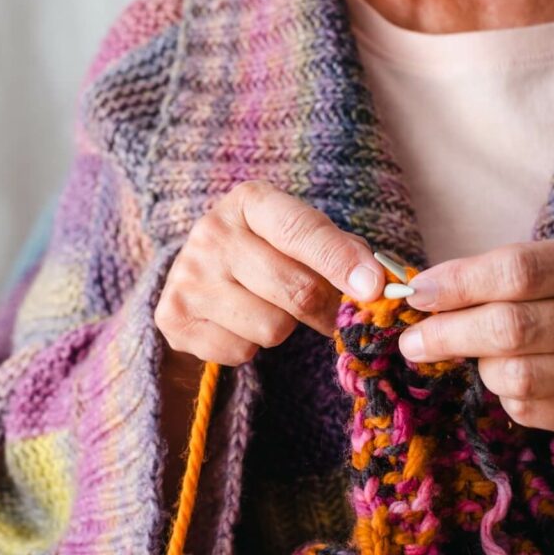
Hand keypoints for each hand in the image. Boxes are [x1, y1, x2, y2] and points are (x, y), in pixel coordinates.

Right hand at [155, 181, 384, 365]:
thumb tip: (381, 282)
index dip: (340, 261)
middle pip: (295, 290)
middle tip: (332, 314)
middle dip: (325, 309)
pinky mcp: (172, 318)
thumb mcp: (302, 237)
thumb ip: (343, 252)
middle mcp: (212, 233)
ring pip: (271, 329)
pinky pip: (240, 353)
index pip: (301, 232)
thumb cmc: (267, 253)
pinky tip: (237, 324)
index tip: (373, 287)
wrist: (199, 277)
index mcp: (250, 201)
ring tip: (267, 308)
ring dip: (283, 328)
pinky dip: (249, 347)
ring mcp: (187, 276)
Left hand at [398, 235, 553, 434]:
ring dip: (479, 367)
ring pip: (514, 377)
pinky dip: (505, 395)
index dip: (458, 283)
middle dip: (446, 335)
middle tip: (413, 341)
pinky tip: (511, 377)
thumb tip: (425, 292)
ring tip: (476, 355)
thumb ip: (503, 273)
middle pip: (509, 329)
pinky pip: (527, 410)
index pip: (517, 271)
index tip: (418, 292)